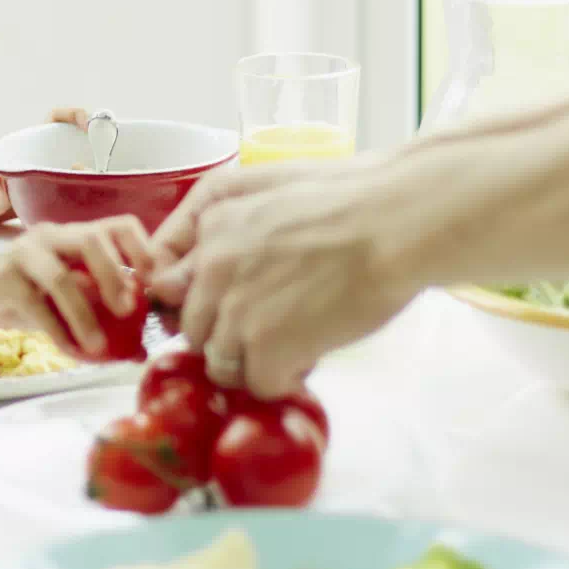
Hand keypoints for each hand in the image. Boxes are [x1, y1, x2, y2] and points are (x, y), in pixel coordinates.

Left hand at [0, 109, 105, 225]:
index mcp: (25, 147)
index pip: (55, 119)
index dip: (74, 115)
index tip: (88, 124)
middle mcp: (40, 161)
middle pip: (79, 147)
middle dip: (99, 152)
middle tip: (104, 170)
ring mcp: (45, 181)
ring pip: (80, 174)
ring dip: (96, 181)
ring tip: (111, 195)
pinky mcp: (46, 202)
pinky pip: (72, 198)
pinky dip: (86, 204)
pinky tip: (94, 219)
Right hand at [0, 217, 155, 357]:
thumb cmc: (18, 297)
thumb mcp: (61, 300)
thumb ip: (95, 312)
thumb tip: (138, 349)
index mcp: (72, 235)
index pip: (117, 224)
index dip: (141, 248)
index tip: (153, 281)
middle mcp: (51, 236)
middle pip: (91, 239)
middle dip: (114, 274)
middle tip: (128, 309)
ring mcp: (24, 253)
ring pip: (62, 276)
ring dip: (85, 314)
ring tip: (98, 346)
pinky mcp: (4, 279)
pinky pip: (37, 306)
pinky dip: (58, 332)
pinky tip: (71, 351)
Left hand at [153, 159, 428, 397]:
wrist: (398, 221)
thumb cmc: (353, 195)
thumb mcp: (270, 183)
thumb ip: (227, 217)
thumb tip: (203, 261)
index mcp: (212, 225)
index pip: (170, 285)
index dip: (202, 302)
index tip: (227, 310)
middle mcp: (211, 269)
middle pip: (194, 329)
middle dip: (226, 335)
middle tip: (270, 328)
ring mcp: (235, 312)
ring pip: (219, 364)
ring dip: (252, 363)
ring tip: (293, 344)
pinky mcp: (266, 349)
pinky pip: (258, 385)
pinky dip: (283, 381)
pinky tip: (310, 357)